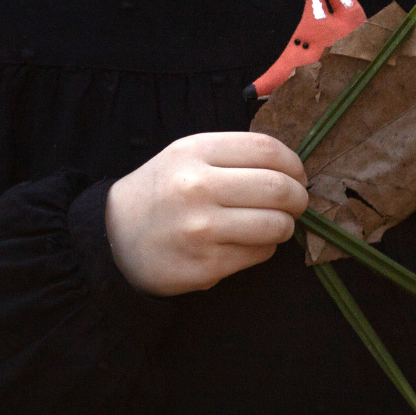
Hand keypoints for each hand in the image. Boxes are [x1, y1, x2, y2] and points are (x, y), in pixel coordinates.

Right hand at [105, 132, 308, 295]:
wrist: (117, 236)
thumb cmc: (161, 192)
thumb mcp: (185, 156)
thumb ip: (232, 155)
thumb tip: (291, 168)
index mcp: (194, 152)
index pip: (266, 149)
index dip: (293, 163)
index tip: (296, 174)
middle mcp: (197, 187)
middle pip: (278, 187)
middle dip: (298, 197)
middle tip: (296, 202)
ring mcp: (202, 229)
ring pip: (277, 224)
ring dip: (285, 225)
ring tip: (274, 223)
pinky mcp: (208, 265)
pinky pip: (261, 253)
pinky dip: (265, 248)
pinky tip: (248, 242)